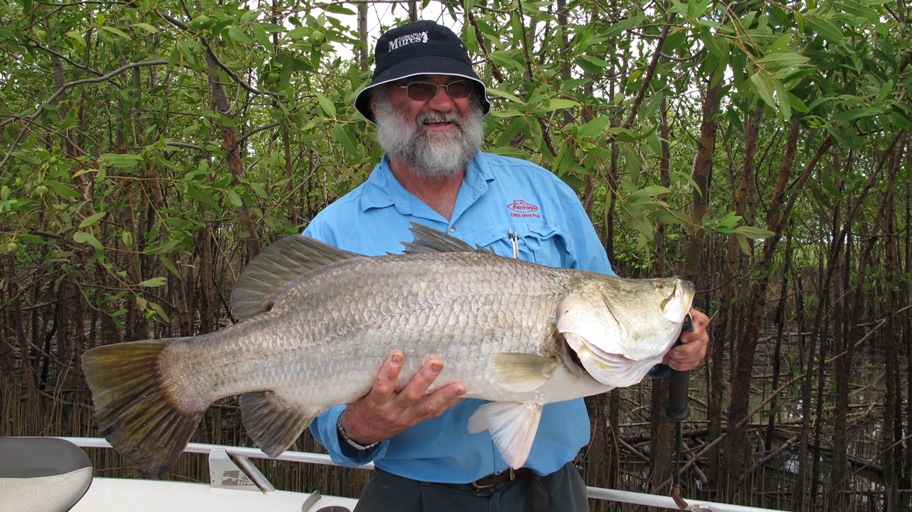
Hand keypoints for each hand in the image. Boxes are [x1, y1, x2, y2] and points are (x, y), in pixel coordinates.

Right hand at [339, 351, 466, 445]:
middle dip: (424, 379)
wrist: (362, 433)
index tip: (397, 354)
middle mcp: (393, 411)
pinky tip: (461, 394)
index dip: (390, 372)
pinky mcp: (415, 421)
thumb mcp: (359, 392)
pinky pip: (433, 413)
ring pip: (427, 407)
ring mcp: (406, 417)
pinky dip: (448, 403)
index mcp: (376, 403)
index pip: (382, 387)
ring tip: (460, 386)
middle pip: (411, 396)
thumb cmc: (361, 406)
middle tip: (437, 362)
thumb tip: (377, 348)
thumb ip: (370, 377)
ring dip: (445, 395)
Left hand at [661, 309, 709, 370]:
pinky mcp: (696, 355)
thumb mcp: (662, 320)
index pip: (702, 321)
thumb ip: (666, 320)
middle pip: (702, 341)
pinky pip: (694, 363)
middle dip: (686, 350)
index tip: (683, 338)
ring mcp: (700, 343)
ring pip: (700, 354)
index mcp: (692, 318)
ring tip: (671, 357)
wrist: (658, 338)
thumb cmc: (662, 325)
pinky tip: (672, 362)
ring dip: (684, 359)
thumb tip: (662, 324)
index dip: (695, 332)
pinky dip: (682, 365)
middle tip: (673, 352)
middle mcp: (699, 330)